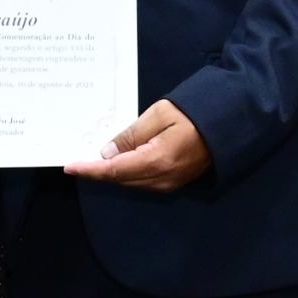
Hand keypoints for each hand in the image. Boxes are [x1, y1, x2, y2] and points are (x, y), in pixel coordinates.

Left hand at [76, 99, 211, 191]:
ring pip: (131, 182)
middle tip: (80, 158)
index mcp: (156, 161)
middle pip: (120, 179)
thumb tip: (108, 153)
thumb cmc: (194, 113)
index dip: (89, 169)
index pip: (113, 170)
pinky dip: (128, 173)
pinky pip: (143, 181)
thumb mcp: (158, 114)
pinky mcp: (174, 183)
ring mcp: (169, 184)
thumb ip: (131, 135)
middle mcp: (162, 179)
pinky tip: (120, 161)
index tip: (69, 167)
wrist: (227, 125)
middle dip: (98, 171)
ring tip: (96, 159)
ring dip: (113, 172)